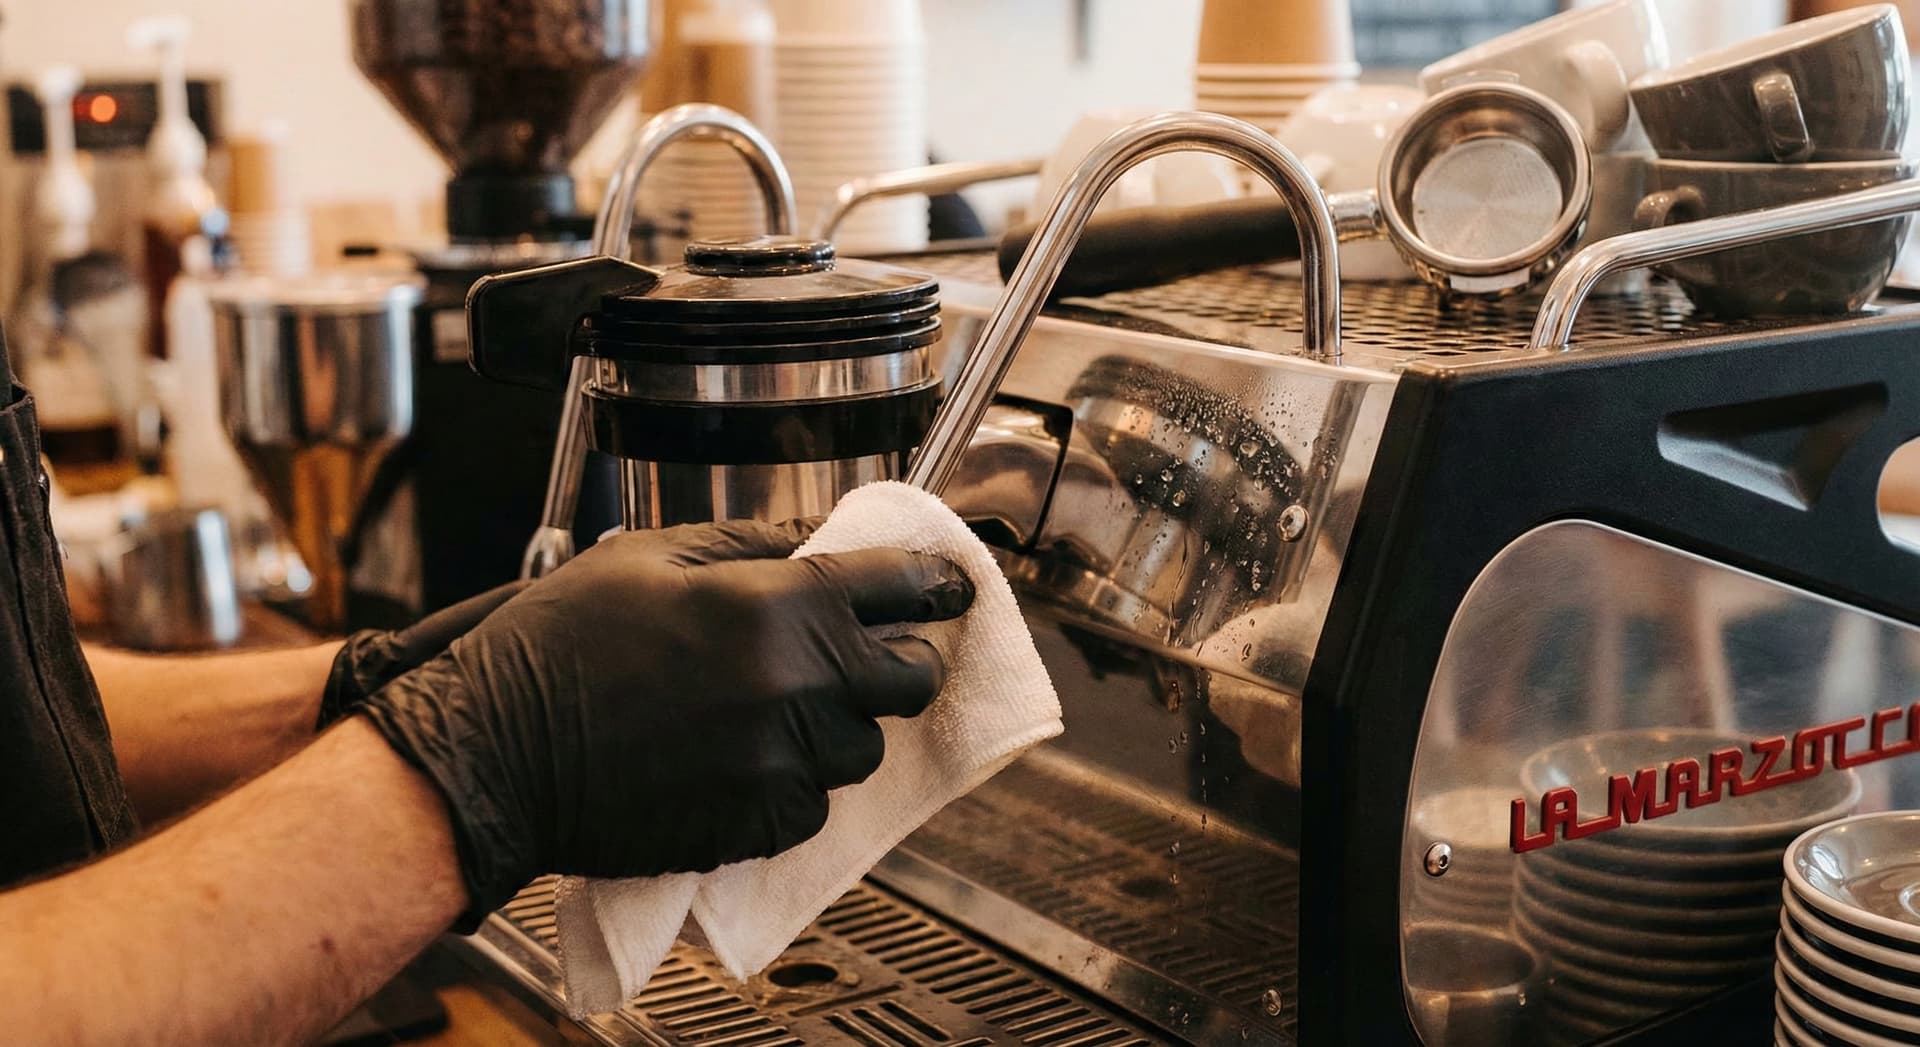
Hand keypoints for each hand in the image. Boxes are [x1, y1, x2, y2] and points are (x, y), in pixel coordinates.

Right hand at [357, 519, 973, 926]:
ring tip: (775, 713)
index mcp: (780, 603)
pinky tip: (742, 761)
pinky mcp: (761, 823)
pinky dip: (794, 786)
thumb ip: (753, 544)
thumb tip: (821, 539)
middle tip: (863, 659)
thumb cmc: (561, 644)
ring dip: (839, 729)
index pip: (906, 588)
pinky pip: (816, 805)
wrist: (498, 753)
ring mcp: (785, 760)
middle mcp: (800, 684)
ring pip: (863, 748)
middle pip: (911, 681)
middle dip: (899, 666)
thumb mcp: (652, 555)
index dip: (938, 584)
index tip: (952, 587)